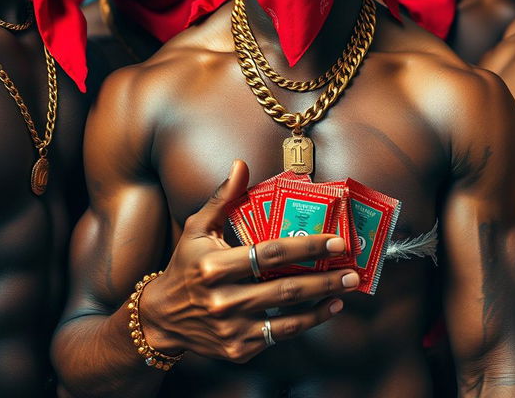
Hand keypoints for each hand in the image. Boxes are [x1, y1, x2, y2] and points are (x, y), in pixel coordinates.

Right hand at [140, 161, 358, 362]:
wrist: (162, 318)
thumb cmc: (185, 265)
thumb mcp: (197, 228)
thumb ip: (223, 197)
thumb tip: (241, 164)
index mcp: (213, 266)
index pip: (269, 254)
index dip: (306, 246)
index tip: (336, 241)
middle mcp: (223, 300)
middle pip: (284, 288)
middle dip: (324, 279)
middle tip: (353, 270)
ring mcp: (231, 328)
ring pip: (287, 317)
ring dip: (322, 302)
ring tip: (347, 289)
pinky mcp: (238, 349)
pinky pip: (280, 336)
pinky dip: (308, 323)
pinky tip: (328, 309)